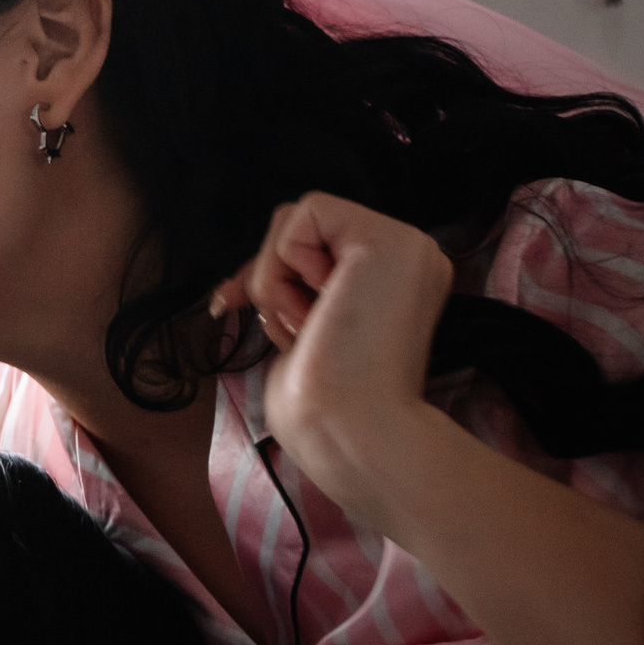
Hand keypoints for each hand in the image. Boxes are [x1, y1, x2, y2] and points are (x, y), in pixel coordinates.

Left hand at [210, 191, 455, 519]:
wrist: (352, 429)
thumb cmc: (322, 404)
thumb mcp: (300, 335)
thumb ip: (290, 298)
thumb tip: (236, 286)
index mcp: (391, 281)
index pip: (311, 247)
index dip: (268, 275)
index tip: (236, 306)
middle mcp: (407, 256)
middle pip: (299, 228)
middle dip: (269, 277)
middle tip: (292, 329)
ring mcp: (405, 245)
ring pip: (295, 218)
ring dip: (275, 278)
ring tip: (308, 325)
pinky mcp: (388, 241)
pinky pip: (304, 215)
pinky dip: (283, 264)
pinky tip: (314, 310)